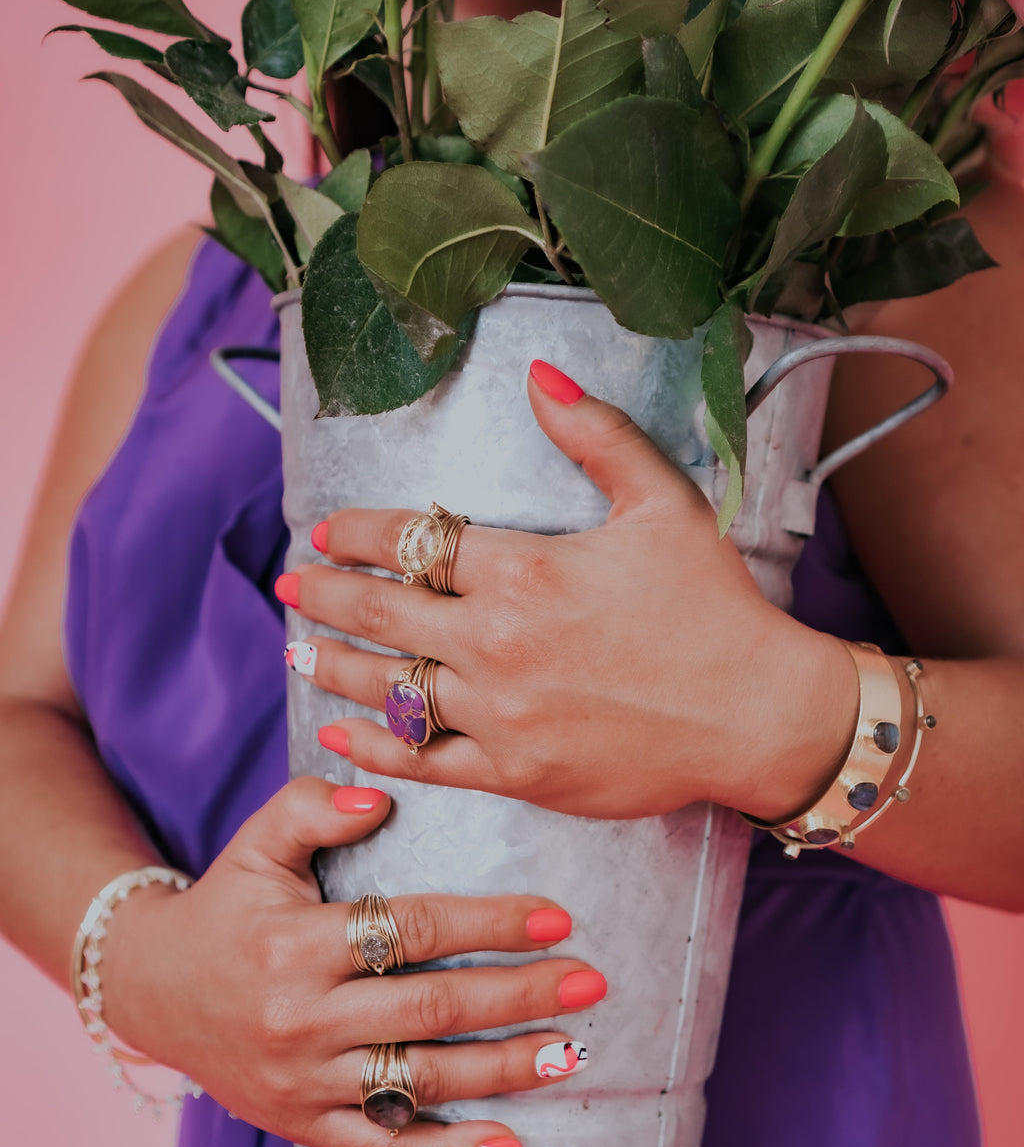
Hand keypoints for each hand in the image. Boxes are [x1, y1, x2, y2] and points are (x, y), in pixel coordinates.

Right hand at [99, 777, 602, 1146]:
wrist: (150, 990)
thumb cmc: (225, 906)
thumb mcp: (255, 843)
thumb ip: (312, 807)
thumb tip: (383, 798)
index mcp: (296, 943)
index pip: (412, 930)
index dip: (490, 922)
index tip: (557, 917)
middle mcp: (302, 1017)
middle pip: (433, 1008)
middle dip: (521, 995)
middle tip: (590, 983)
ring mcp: (303, 1081)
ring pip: (421, 1080)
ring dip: (505, 1069)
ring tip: (573, 1054)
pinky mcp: (303, 1124)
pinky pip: (384, 1146)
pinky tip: (510, 1140)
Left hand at [277, 362, 853, 820]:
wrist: (754, 713)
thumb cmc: (713, 606)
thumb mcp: (662, 502)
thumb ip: (594, 433)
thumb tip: (540, 374)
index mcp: (525, 571)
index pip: (414, 542)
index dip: (360, 533)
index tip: (328, 532)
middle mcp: (497, 642)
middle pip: (383, 611)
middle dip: (325, 594)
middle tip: (288, 585)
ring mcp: (501, 714)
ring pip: (391, 687)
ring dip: (335, 666)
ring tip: (298, 651)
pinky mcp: (515, 772)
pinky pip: (424, 760)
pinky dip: (374, 747)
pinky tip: (337, 734)